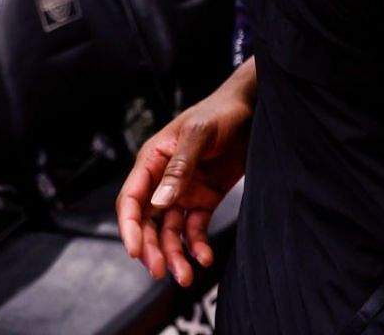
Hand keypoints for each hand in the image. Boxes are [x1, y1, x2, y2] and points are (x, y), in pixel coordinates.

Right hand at [117, 72, 252, 285]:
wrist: (254, 107)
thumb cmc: (221, 111)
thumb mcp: (199, 134)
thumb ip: (179, 167)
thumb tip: (160, 203)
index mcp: (153, 161)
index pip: (131, 199)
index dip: (129, 227)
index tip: (135, 251)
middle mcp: (164, 179)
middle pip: (148, 222)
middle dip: (152, 248)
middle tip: (161, 271)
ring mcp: (184, 191)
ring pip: (170, 231)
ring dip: (175, 254)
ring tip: (186, 276)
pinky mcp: (205, 198)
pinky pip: (195, 228)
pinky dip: (197, 245)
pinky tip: (205, 258)